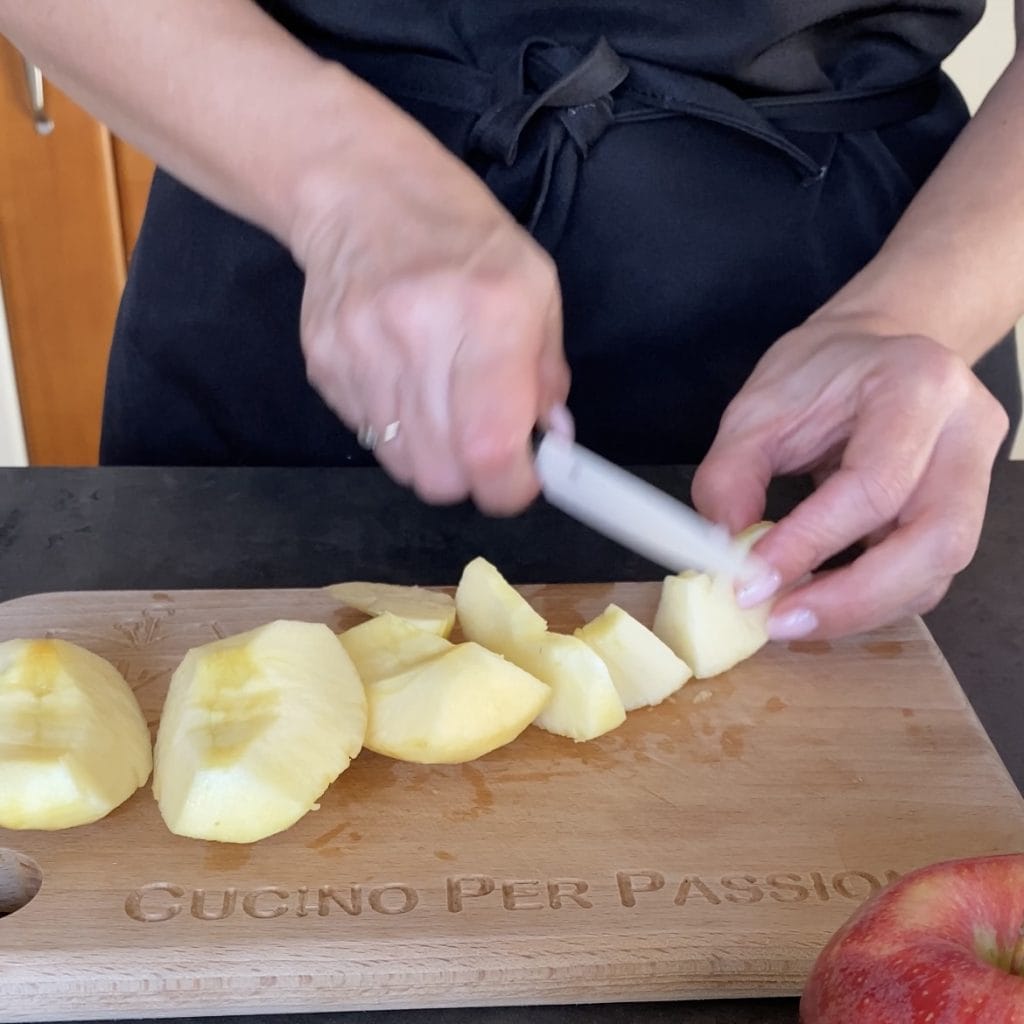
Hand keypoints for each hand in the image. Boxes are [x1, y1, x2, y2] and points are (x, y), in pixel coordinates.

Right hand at [290, 109, 568, 513]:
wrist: (360, 190)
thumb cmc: (461, 236)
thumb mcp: (535, 286)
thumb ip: (546, 374)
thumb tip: (548, 444)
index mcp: (491, 313)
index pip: (490, 449)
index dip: (509, 488)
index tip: (518, 482)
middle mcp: (420, 334)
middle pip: (441, 475)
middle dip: (470, 476)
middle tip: (481, 442)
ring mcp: (360, 351)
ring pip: (402, 465)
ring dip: (431, 453)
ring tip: (440, 403)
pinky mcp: (322, 363)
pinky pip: (368, 437)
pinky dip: (394, 428)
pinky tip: (401, 380)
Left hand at [691, 316, 1009, 639]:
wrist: (872, 353)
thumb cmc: (820, 372)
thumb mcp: (757, 407)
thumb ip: (731, 474)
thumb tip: (724, 548)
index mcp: (918, 386)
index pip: (874, 484)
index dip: (810, 542)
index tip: (751, 580)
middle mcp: (965, 433)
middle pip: (935, 541)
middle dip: (852, 597)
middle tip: (780, 621)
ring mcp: (976, 477)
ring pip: (936, 570)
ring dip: (861, 609)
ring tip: (791, 620)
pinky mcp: (963, 514)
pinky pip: (924, 577)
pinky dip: (870, 602)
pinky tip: (820, 605)